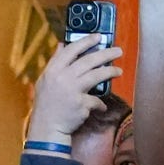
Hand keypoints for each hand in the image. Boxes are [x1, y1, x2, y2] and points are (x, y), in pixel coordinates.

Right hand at [26, 31, 124, 145]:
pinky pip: (96, 100)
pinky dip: (100, 103)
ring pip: (96, 75)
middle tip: (118, 50)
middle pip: (88, 60)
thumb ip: (54, 61)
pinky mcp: (81, 104)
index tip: (98, 37)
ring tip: (118, 70)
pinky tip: (102, 106)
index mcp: (53, 70)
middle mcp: (63, 78)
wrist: (47, 127)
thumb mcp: (45, 79)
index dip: (86, 41)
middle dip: (105, 53)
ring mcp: (73, 91)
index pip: (71, 50)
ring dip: (110, 71)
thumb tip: (62, 45)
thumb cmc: (46, 103)